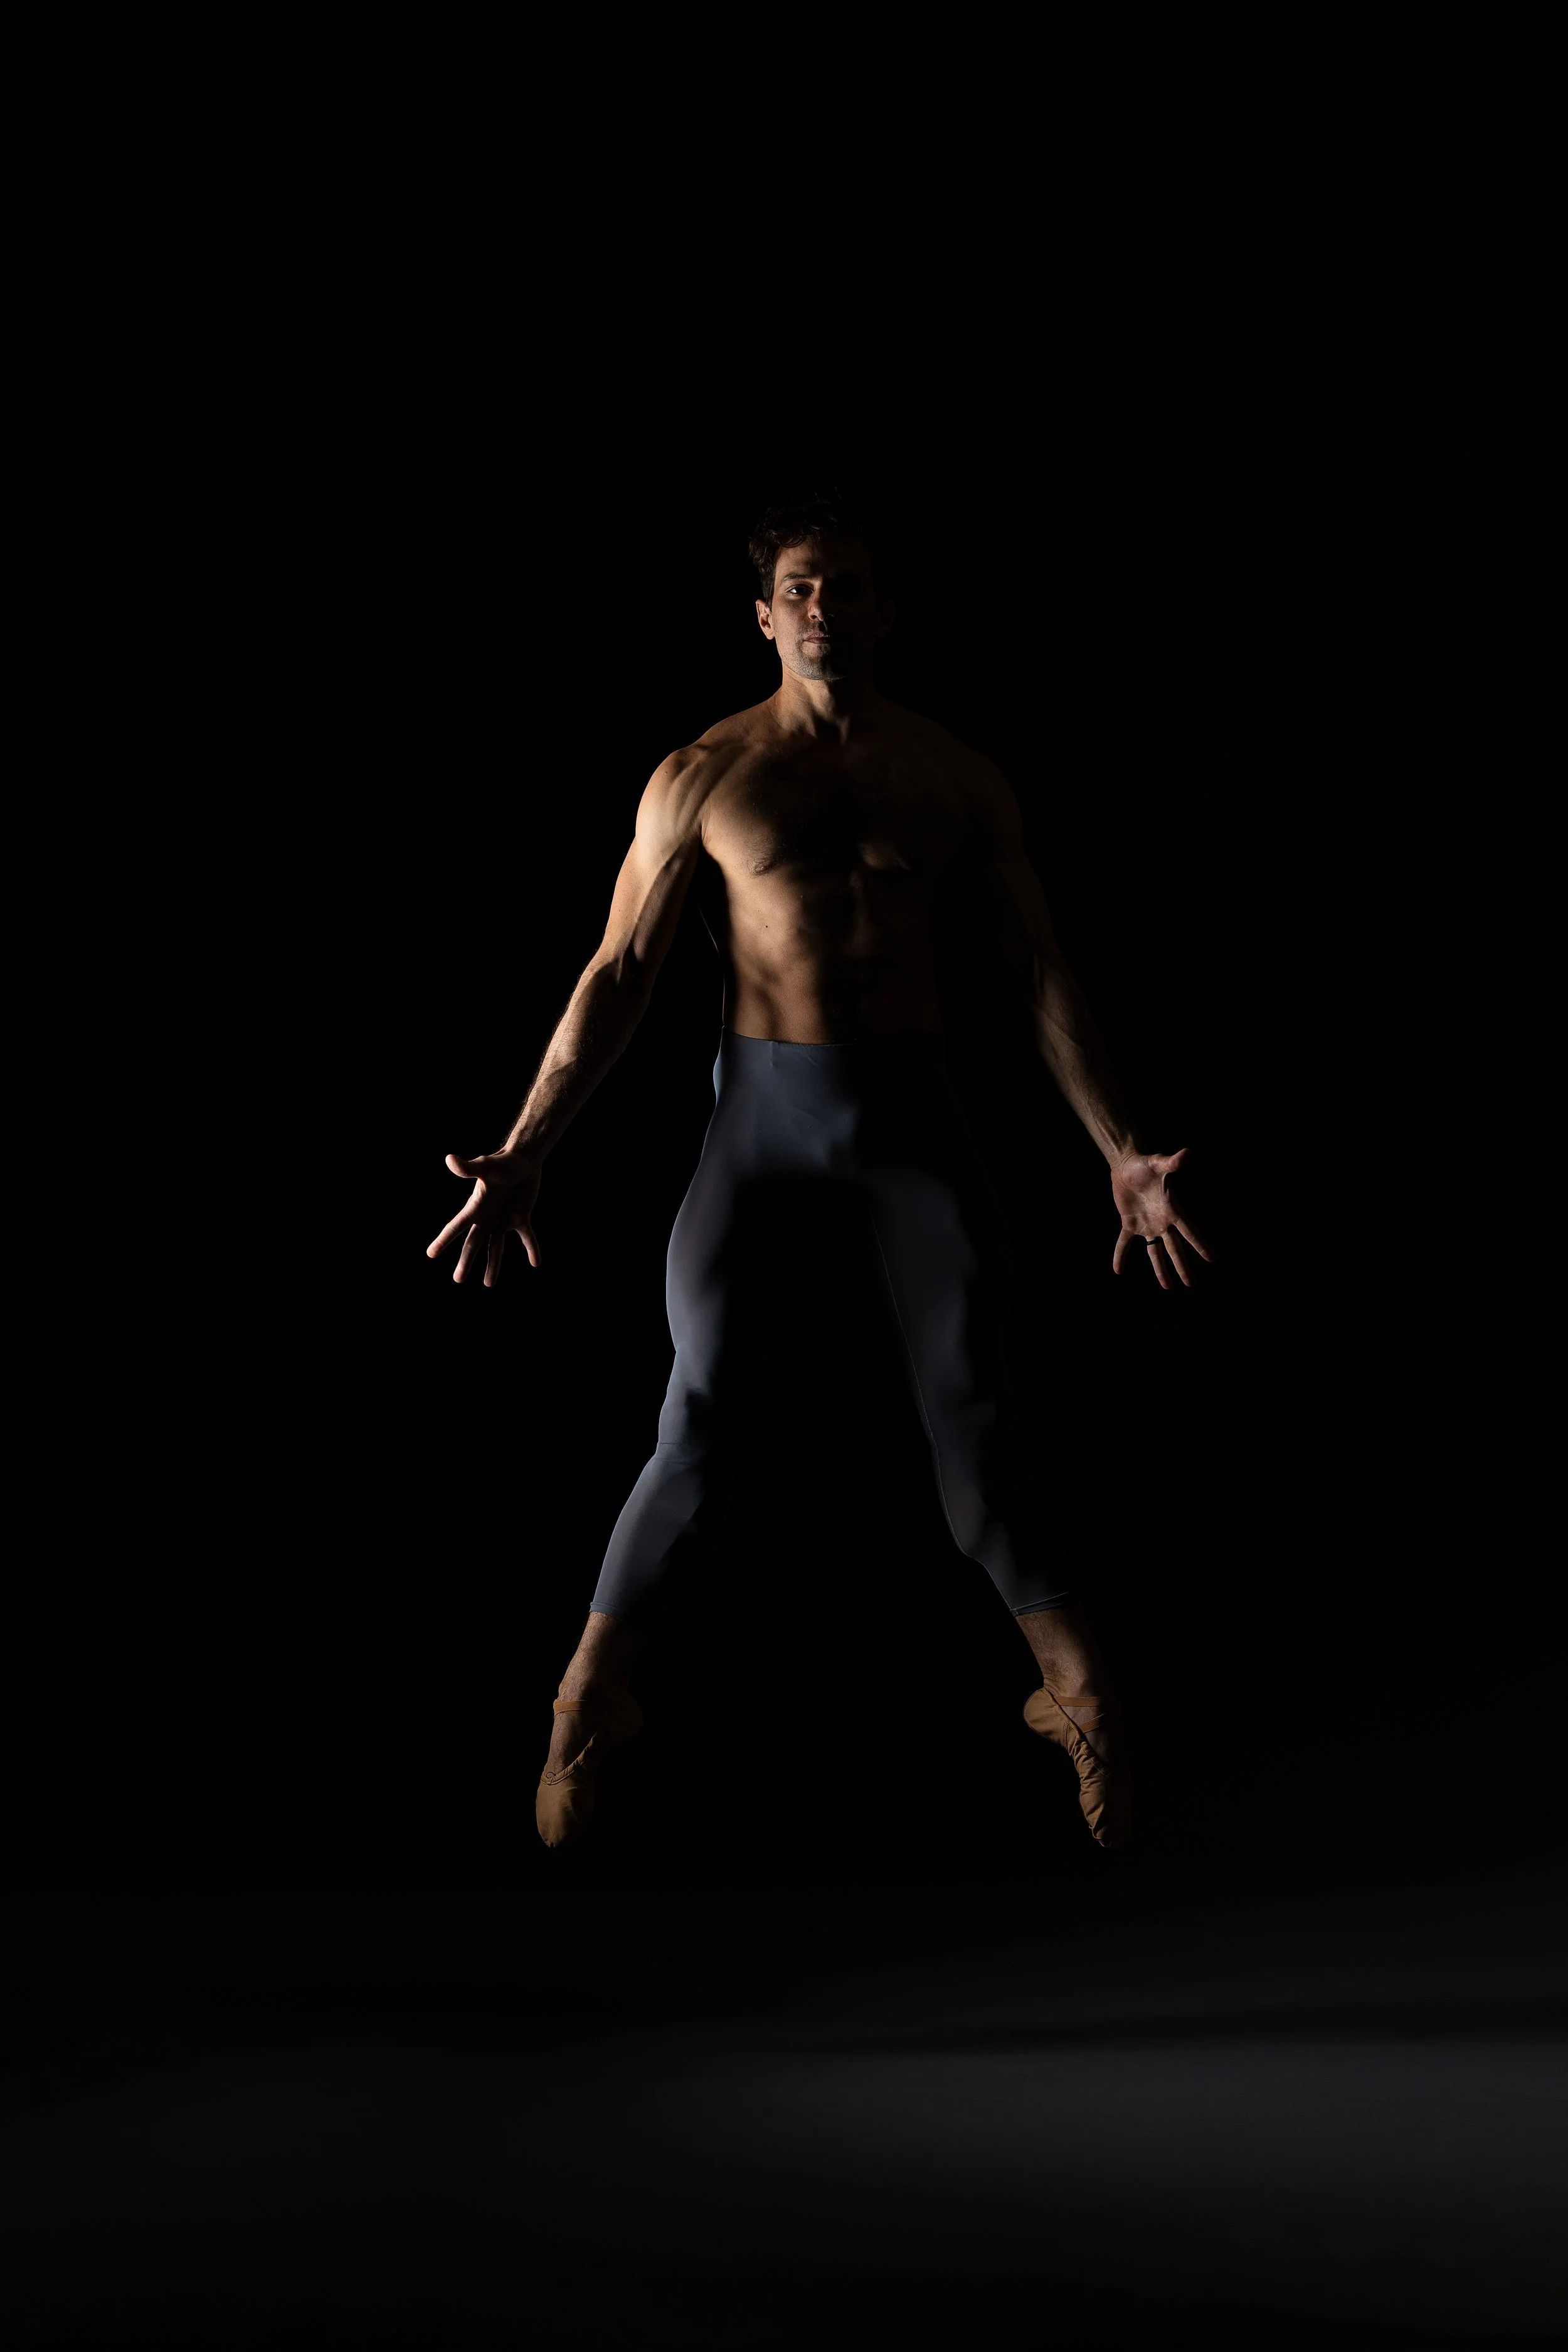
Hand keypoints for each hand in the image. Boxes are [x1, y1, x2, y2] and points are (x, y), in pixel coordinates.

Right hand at [426, 1149, 541, 1286]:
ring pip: (496, 1247)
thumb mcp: (485, 1166)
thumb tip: (449, 1159)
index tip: (430, 1254)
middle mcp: (486, 1217)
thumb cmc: (502, 1161)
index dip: (443, 1240)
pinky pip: (527, 1237)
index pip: (456, 1226)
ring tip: (489, 1284)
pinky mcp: (520, 1217)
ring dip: (493, 1265)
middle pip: (473, 1243)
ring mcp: (503, 1219)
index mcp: (475, 1207)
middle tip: (458, 1279)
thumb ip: (468, 1168)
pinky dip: (532, 1248)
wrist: (522, 1159)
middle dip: (466, 1261)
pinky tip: (536, 1262)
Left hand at [1110, 1148, 1211, 1290]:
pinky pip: (1124, 1243)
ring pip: (1155, 1252)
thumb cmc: (1145, 1163)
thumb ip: (1173, 1162)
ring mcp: (1146, 1224)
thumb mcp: (1159, 1163)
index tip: (1213, 1259)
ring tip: (1168, 1286)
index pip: (1189, 1232)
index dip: (1200, 1245)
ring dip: (1160, 1269)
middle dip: (1182, 1267)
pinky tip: (1118, 1269)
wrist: (1127, 1163)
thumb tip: (1188, 1153)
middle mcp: (1162, 1221)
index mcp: (1172, 1211)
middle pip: (1174, 1249)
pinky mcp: (1129, 1223)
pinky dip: (1121, 1255)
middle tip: (1191, 1284)